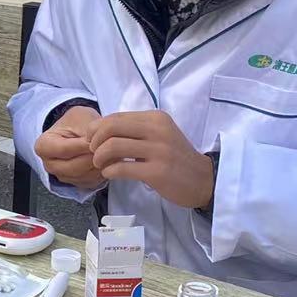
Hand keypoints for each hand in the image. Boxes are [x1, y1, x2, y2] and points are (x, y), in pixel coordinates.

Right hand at [34, 105, 103, 188]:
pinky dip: (102, 171)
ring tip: (109, 152)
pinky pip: (92, 181)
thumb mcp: (80, 116)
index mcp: (43, 146)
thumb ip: (87, 130)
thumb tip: (97, 145)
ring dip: (99, 165)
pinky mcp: (76, 182)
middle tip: (107, 147)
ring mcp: (62, 176)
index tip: (96, 139)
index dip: (82, 145)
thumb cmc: (75, 122)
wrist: (77, 130)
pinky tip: (107, 159)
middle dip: (92, 157)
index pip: (64, 149)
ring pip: (84, 176)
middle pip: (74, 167)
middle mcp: (49, 164)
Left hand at [88, 110, 215, 209]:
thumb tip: (99, 130)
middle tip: (93, 152)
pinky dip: (109, 171)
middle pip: (110, 128)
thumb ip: (134, 130)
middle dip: (94, 140)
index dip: (97, 128)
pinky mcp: (157, 172)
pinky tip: (110, 174)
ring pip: (113, 146)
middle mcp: (157, 130)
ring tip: (101, 164)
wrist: (204, 179)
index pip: (116, 117)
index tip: (92, 140)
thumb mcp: (159, 134)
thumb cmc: (175, 157)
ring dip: (99, 157)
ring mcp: (158, 151)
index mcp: (156, 118)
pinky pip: (121, 168)